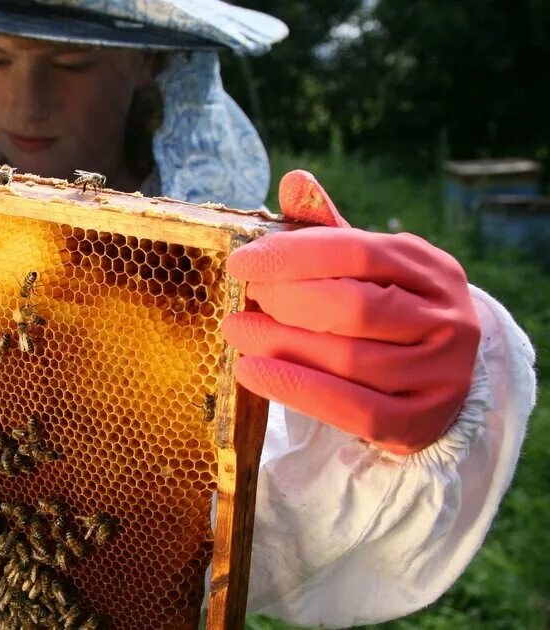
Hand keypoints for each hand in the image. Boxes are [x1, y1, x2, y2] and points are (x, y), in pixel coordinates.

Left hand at [221, 171, 480, 454]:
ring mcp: (439, 375)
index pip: (359, 252)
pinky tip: (253, 371)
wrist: (436, 384)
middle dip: (288, 300)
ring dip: (281, 344)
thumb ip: (329, 233)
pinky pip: (351, 409)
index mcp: (431, 270)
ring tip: (237, 331)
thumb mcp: (369, 270)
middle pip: (356, 307)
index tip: (242, 262)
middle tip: (244, 299)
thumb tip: (294, 182)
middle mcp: (446, 321)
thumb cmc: (388, 315)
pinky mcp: (419, 424)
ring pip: (349, 359)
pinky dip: (296, 389)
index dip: (294, 255)